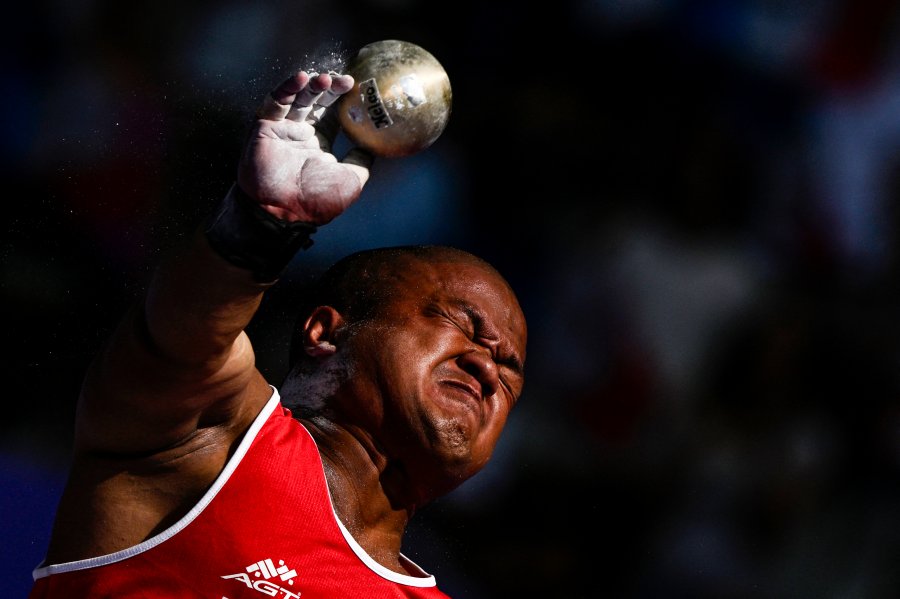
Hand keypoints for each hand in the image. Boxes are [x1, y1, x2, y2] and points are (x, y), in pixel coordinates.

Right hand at [237, 71, 372, 224]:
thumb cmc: (317, 201)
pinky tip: (302, 78)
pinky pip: (275, 102)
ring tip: (326, 79)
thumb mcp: (351, 181)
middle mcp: (300, 136)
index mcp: (318, 147)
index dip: (343, 102)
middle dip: (331, 89)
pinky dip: (288, 88)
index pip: (331, 116)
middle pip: (316, 103)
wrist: (285, 211)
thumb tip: (374, 147)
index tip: (358, 90)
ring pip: (297, 99)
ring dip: (312, 86)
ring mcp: (282, 130)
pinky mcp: (264, 126)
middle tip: (347, 80)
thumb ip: (362, 162)